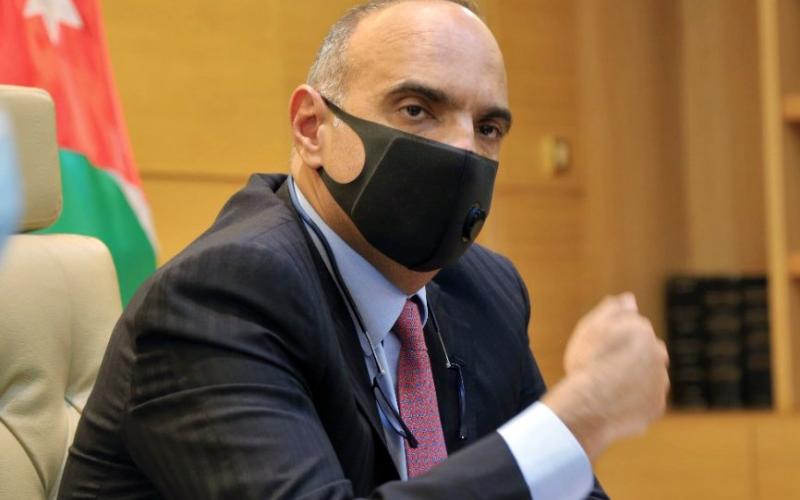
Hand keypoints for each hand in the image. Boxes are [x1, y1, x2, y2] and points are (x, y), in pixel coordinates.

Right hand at [542, 293, 669, 457]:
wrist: (590, 405)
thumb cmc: (588, 363)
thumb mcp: (591, 328)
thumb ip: (612, 310)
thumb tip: (629, 299)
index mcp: (643, 331)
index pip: (634, 329)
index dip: (616, 339)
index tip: (602, 348)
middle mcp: (659, 354)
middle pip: (647, 352)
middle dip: (633, 356)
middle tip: (607, 367)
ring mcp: (660, 382)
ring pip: (649, 377)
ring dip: (637, 379)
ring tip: (610, 388)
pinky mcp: (657, 406)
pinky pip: (646, 401)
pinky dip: (635, 401)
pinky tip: (615, 403)